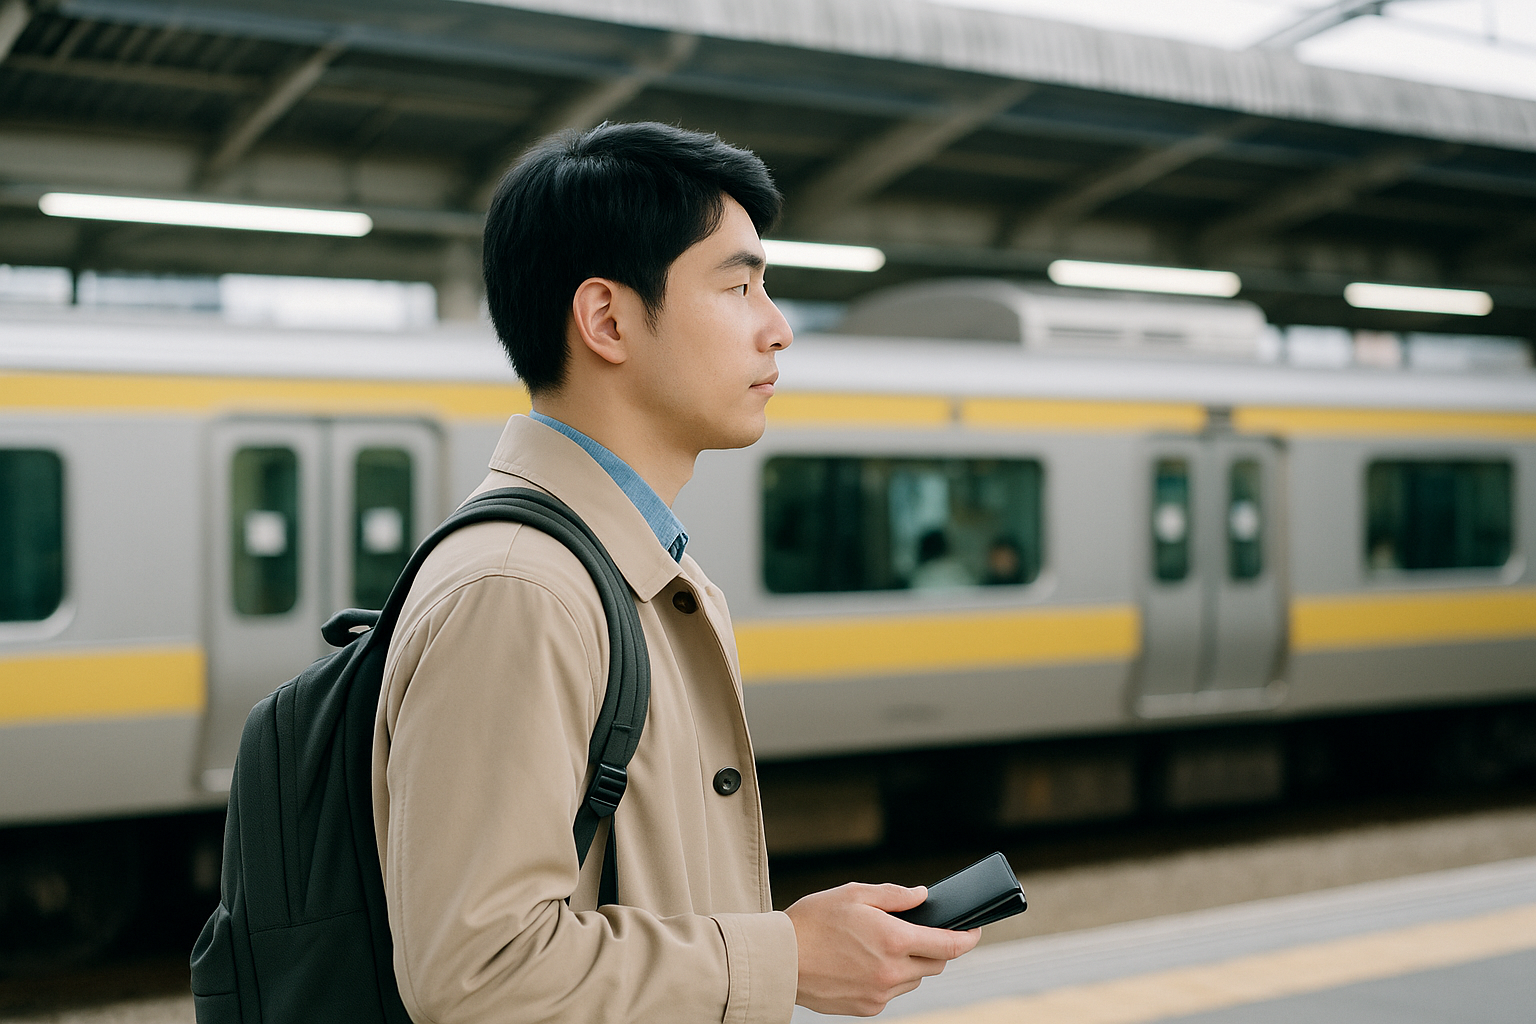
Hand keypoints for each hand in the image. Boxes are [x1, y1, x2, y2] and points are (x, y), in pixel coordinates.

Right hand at [784, 882, 980, 1016]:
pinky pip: (892, 993)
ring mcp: (880, 994)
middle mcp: (892, 972)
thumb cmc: (813, 921)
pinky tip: (866, 962)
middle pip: (935, 964)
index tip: (975, 931)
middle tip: (921, 931)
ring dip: (910, 963)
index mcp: (894, 941)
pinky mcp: (867, 1008)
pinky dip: (889, 978)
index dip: (968, 938)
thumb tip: (923, 896)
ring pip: (914, 979)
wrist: (779, 960)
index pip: (948, 945)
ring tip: (882, 945)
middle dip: (936, 947)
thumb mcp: (854, 893)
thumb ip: (894, 895)